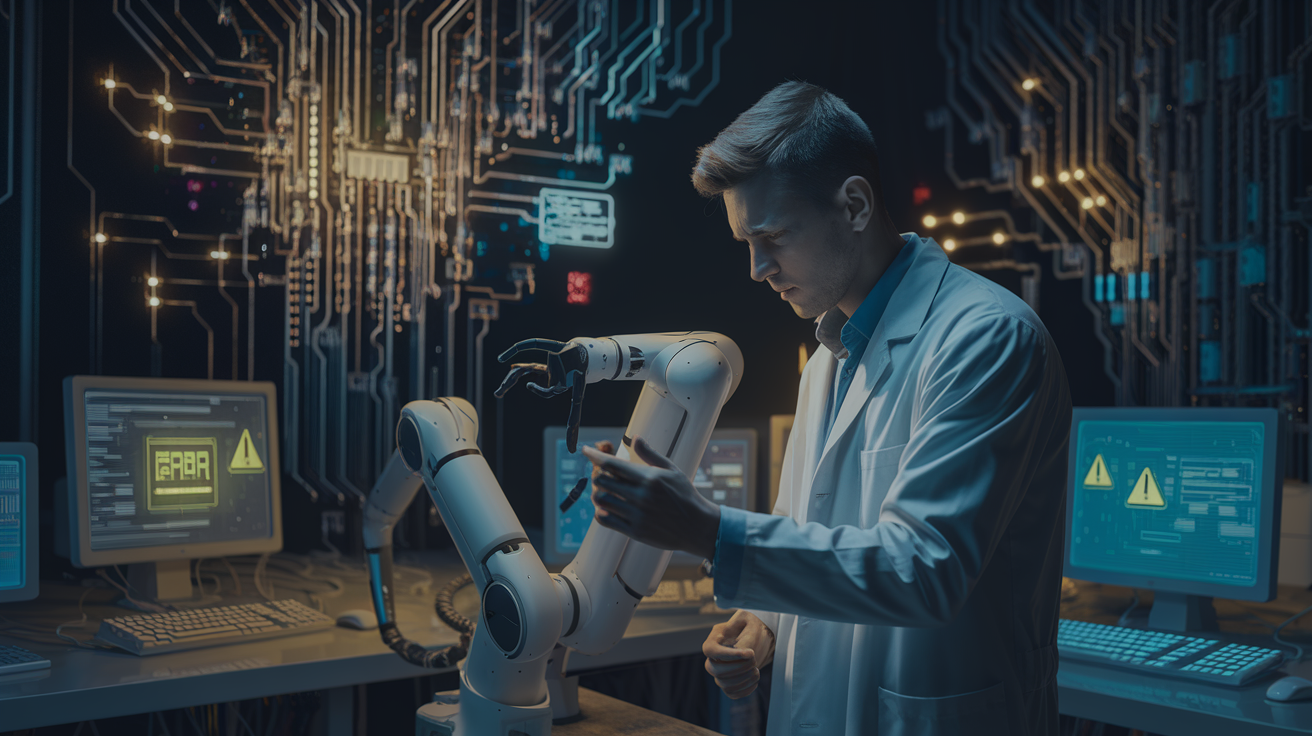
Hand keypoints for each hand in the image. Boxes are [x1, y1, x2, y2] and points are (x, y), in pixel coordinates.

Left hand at [581, 437, 721, 559]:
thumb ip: (650, 455)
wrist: (697, 526)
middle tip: (602, 475)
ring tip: (605, 491)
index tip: (586, 451)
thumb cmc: (685, 495)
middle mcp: (641, 496)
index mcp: (649, 478)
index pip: (613, 464)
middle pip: (602, 481)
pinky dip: (601, 512)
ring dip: (598, 493)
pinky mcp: (635, 531)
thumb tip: (635, 438)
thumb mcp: (672, 470)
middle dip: (598, 475)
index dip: (595, 456)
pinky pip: (605, 520)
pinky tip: (608, 508)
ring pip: (601, 500)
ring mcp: (637, 515)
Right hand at [703, 610, 775, 698]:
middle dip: (738, 668)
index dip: (729, 655)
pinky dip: (745, 690)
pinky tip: (754, 680)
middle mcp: (713, 657)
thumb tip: (740, 652)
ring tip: (756, 670)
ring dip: (743, 679)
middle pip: (715, 670)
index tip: (751, 653)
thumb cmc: (751, 626)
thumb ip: (744, 636)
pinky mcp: (728, 682)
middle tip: (754, 659)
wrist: (757, 637)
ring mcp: (719, 671)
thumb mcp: (748, 621)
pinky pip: (731, 693)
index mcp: (714, 639)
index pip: (710, 650)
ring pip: (723, 684)